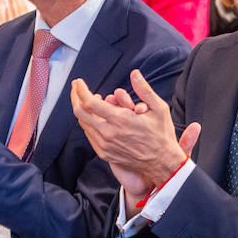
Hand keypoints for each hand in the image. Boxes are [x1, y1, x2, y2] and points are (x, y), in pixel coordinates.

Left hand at [70, 71, 199, 203]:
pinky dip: (88, 123)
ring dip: (83, 110)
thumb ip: (144, 89)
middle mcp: (109, 134)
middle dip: (75, 97)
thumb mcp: (159, 108)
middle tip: (77, 88)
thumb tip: (135, 74)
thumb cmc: (162, 135)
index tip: (79, 82)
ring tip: (90, 101)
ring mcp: (105, 145)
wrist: (162, 163)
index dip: (81, 90)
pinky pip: (90, 136)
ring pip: (83, 124)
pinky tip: (95, 117)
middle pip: (80, 113)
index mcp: (121, 120)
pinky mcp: (105, 154)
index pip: (90, 103)